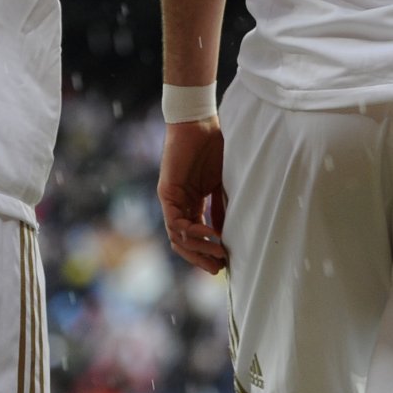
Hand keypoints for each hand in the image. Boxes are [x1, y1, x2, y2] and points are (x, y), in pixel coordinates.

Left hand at [158, 116, 229, 273]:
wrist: (201, 123)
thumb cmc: (215, 146)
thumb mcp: (223, 184)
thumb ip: (221, 208)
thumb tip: (225, 234)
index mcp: (193, 202)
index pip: (197, 235)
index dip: (209, 251)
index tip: (226, 264)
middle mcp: (179, 204)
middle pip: (184, 242)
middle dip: (201, 258)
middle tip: (219, 269)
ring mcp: (171, 200)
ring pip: (178, 237)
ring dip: (198, 249)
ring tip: (219, 254)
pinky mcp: (166, 194)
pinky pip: (176, 222)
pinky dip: (193, 233)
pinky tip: (212, 235)